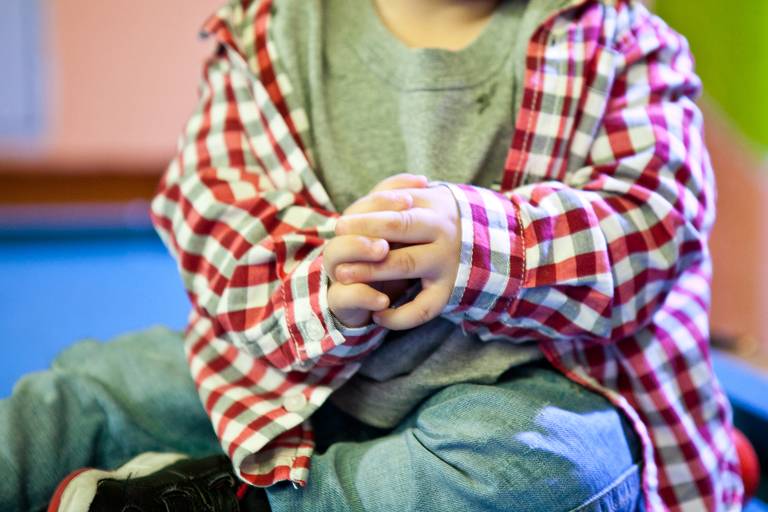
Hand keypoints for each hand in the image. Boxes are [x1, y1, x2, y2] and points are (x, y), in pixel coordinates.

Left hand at [334, 185, 460, 329]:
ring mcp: (446, 261)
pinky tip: (378, 316)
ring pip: (406, 263)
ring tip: (342, 276)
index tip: (339, 226)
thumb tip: (349, 219)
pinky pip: (424, 308)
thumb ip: (386, 196)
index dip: (364, 218)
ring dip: (371, 270)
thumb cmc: (433, 217)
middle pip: (399, 228)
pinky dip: (399, 316)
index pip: (393, 208)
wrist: (484, 240)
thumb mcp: (419, 198)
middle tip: (336, 246)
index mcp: (432, 204)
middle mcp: (442, 230)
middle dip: (364, 239)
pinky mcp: (448, 291)